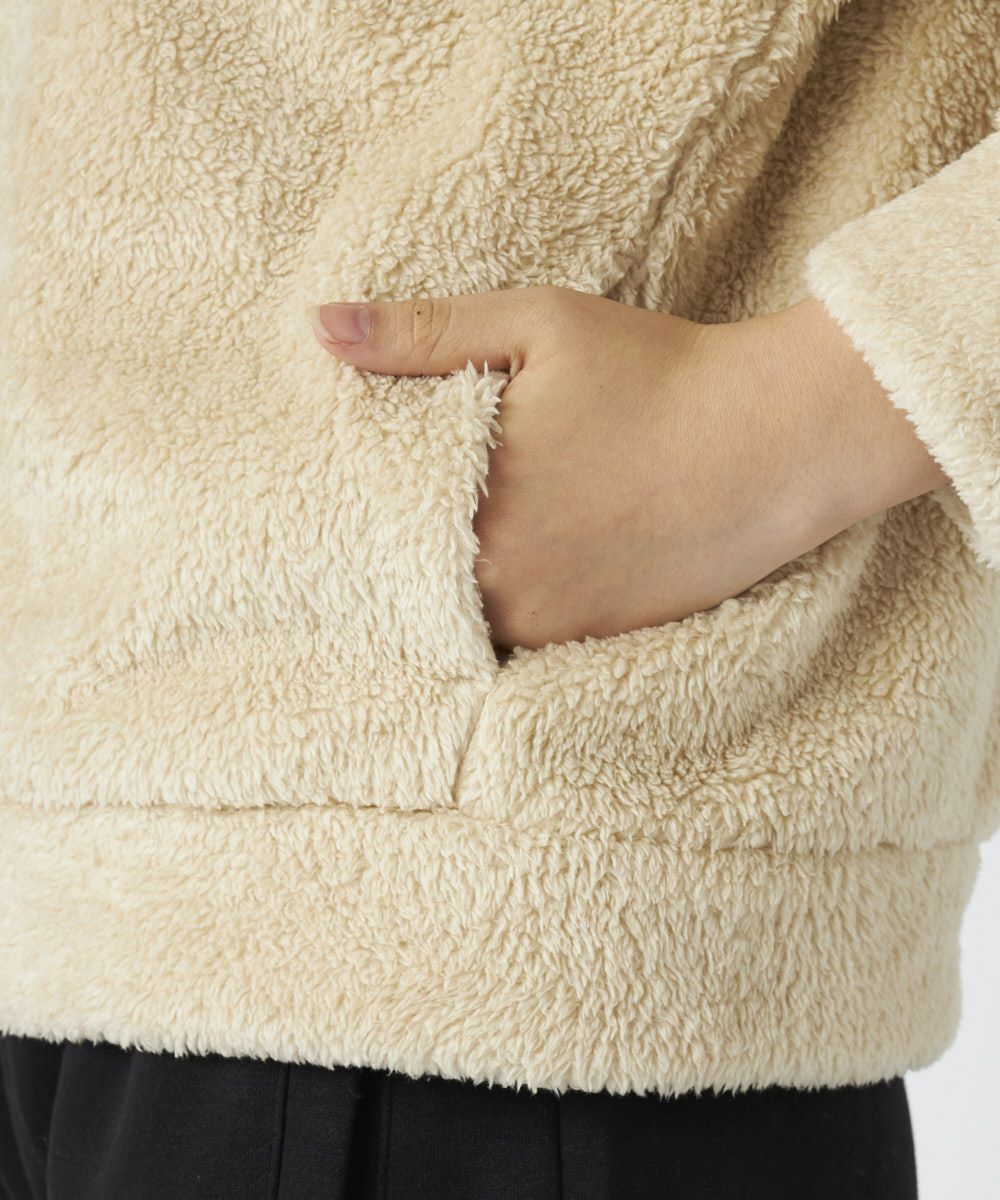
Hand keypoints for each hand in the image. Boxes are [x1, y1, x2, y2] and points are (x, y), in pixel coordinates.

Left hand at [307, 285, 945, 651]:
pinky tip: (519, 565)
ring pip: (461, 622)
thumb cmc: (656, 373)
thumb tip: (317, 330)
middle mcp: (501, 585)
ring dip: (446, 592)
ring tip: (457, 541)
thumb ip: (421, 334)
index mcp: (470, 510)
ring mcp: (551, 624)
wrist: (774, 441)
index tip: (342, 500)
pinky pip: (519, 639)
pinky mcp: (596, 640)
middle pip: (410, 588)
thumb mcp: (535, 326)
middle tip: (398, 522)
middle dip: (395, 558)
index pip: (368, 534)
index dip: (355, 518)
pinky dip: (504, 610)